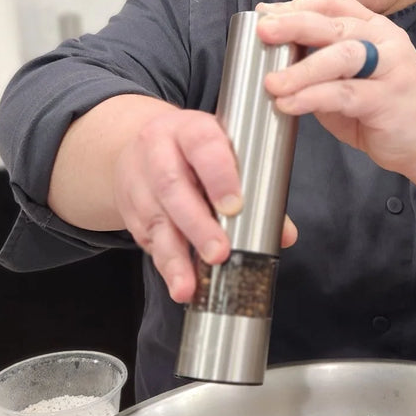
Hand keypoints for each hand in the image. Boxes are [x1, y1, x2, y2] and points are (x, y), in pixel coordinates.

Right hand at [110, 107, 297, 302]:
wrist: (142, 145)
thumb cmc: (195, 151)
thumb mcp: (222, 151)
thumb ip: (255, 187)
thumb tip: (284, 233)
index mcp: (190, 130)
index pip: (203, 145)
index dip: (219, 175)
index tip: (234, 206)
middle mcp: (159, 152)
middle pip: (173, 187)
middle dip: (197, 224)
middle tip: (219, 253)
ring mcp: (140, 182)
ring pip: (156, 219)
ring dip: (175, 256)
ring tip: (189, 285)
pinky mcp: (131, 211)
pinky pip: (147, 240)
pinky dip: (166, 264)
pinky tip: (180, 284)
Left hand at [255, 0, 415, 173]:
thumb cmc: (381, 107)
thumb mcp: (346, 78)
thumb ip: (318, 63)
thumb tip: (271, 52)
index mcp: (373, 27)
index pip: (333, 3)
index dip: (297, 5)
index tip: (265, 13)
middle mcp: (385, 41)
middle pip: (335, 25)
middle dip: (295, 25)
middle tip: (263, 32)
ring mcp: (392, 68)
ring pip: (343, 57)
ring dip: (302, 69)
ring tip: (272, 82)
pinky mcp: (390, 99)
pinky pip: (346, 94)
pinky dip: (313, 98)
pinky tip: (289, 105)